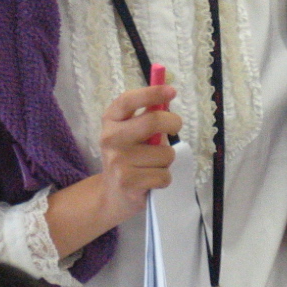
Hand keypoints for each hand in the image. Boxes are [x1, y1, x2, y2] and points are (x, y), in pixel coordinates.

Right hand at [96, 83, 180, 219]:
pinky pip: (164, 175)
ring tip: (153, 165)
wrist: (113, 195)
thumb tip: (168, 96)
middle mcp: (110, 138)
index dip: (152, 92)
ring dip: (167, 160)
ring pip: (164, 154)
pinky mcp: (128, 182)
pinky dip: (164, 179)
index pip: (128, 100)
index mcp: (111, 120)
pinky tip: (151, 181)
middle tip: (176, 127)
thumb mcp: (131, 133)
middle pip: (153, 121)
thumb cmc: (129, 157)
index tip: (172, 90)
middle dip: (173, 123)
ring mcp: (118, 161)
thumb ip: (147, 116)